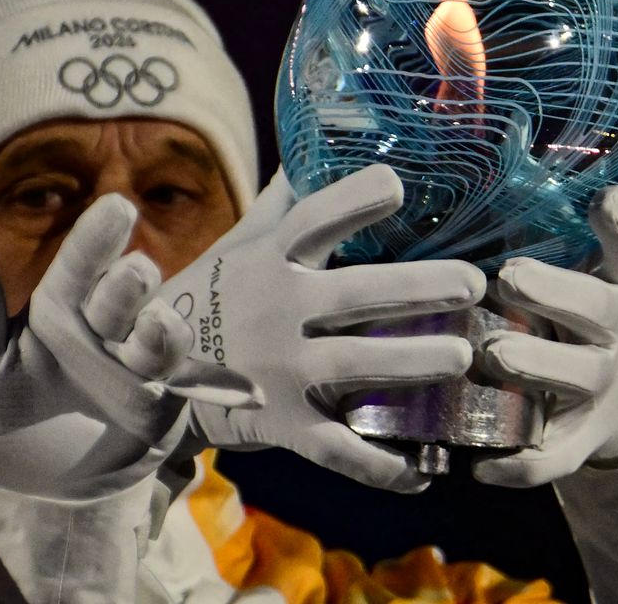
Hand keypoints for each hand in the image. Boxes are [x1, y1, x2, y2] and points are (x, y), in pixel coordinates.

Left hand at [0, 196, 201, 499]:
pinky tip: (247, 391)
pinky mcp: (168, 401)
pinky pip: (199, 388)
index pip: (81, 265)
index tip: (116, 206)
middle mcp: (110, 327)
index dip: (97, 238)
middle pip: (127, 294)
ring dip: (164, 332)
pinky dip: (224, 387)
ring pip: (162, 336)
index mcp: (66, 309)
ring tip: (159, 330)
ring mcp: (142, 364)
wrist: (41, 481)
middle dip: (131, 283)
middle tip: (133, 275)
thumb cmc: (11, 408)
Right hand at [153, 164, 486, 492]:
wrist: (144, 375)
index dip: (352, 201)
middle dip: (416, 289)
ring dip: (411, 363)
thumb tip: (310, 148)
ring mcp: (280, 369)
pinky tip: (425, 468)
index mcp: (271, 260)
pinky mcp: (281, 423)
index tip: (397, 185)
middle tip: (473, 284)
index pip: (313, 220)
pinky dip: (379, 465)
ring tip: (462, 359)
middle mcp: (278, 310)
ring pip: (354, 365)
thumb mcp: (240, 244)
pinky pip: (335, 448)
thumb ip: (282, 201)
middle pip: (354, 295)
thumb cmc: (213, 294)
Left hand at [472, 186, 617, 487]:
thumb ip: (554, 234)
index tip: (602, 199)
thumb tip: (473, 189)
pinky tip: (477, 465)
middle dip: (553, 292)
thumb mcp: (597, 271)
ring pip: (574, 378)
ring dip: (535, 365)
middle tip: (511, 275)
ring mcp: (602, 389)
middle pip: (594, 310)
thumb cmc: (594, 309)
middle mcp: (617, 333)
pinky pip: (553, 458)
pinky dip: (519, 466)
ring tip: (494, 353)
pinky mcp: (584, 438)